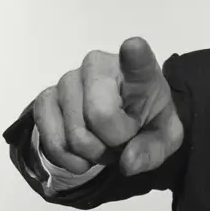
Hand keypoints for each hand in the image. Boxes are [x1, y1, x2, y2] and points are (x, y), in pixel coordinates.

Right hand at [33, 37, 183, 175]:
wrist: (120, 122)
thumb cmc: (145, 121)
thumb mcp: (163, 139)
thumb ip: (152, 150)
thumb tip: (128, 163)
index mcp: (138, 71)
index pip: (137, 58)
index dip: (134, 54)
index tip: (133, 47)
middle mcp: (98, 65)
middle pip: (100, 115)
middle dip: (112, 143)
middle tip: (121, 139)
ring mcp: (68, 79)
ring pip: (75, 135)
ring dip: (92, 153)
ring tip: (103, 141)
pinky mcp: (46, 98)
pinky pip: (51, 142)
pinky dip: (69, 158)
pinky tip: (81, 152)